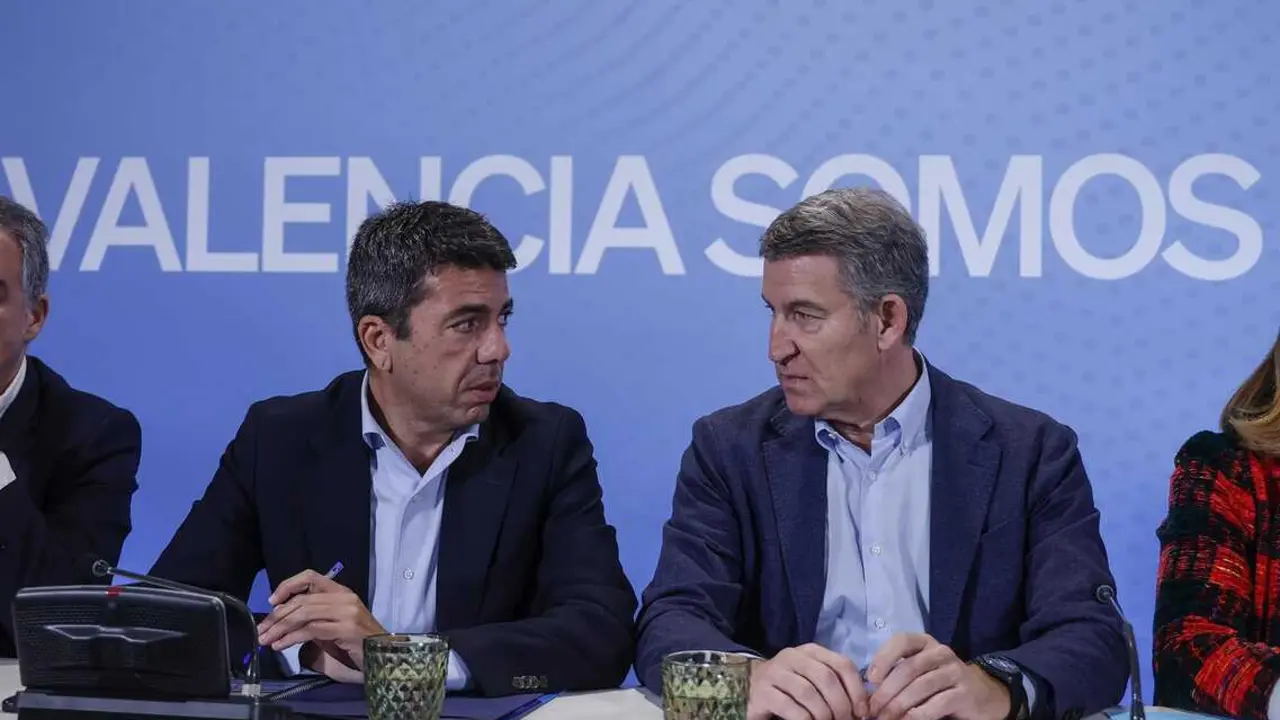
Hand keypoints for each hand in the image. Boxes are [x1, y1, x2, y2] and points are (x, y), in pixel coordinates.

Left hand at [257, 569, 385, 674]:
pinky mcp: (347, 628)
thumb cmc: (356, 644)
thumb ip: (312, 619)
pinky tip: (280, 646)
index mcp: (341, 592)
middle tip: (261, 630)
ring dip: (280, 628)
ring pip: (303, 614)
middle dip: (276, 616)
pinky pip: (311, 630)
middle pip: (302, 600)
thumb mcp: (331, 626)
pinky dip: (291, 638)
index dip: (288, 585)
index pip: (310, 577)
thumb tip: (282, 620)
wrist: (383, 657)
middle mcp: (344, 597)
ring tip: (266, 640)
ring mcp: (347, 611)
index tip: (272, 602)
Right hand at [747, 643, 868, 719]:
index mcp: (811, 651)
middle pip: (826, 678)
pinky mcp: (762, 691)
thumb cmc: (792, 688)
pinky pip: (789, 706)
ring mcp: (774, 672)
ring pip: (808, 692)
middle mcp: (792, 656)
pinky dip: (805, 719)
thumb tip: (864, 707)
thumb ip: (837, 685)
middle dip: (841, 705)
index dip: (857, 689)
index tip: (862, 712)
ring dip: (823, 714)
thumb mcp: (816, 681)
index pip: (842, 664)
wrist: (755, 690)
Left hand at [866, 633, 1010, 719]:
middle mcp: (941, 652)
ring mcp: (955, 671)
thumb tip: (868, 692)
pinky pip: (938, 703)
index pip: (901, 641)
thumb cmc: (940, 684)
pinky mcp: (965, 693)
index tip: (870, 679)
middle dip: (887, 691)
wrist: (981, 696)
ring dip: (899, 705)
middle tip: (873, 709)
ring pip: (921, 686)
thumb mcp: (918, 673)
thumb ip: (897, 675)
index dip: (883, 658)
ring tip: (886, 718)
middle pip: (908, 668)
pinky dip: (919, 713)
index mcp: (925, 643)